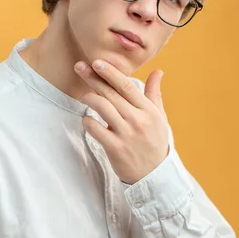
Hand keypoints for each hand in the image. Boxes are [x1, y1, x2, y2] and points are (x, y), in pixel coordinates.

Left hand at [75, 59, 169, 184]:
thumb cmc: (155, 142)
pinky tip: (86, 120)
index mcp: (148, 110)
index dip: (111, 72)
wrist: (155, 175)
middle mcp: (137, 120)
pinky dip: (87, 121)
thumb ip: (154, 94)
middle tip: (79, 66)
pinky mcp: (115, 148)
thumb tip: (158, 71)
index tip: (97, 62)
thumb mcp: (159, 117)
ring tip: (83, 95)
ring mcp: (126, 134)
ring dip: (88, 98)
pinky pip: (95, 129)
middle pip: (111, 93)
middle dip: (93, 78)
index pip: (127, 85)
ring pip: (102, 108)